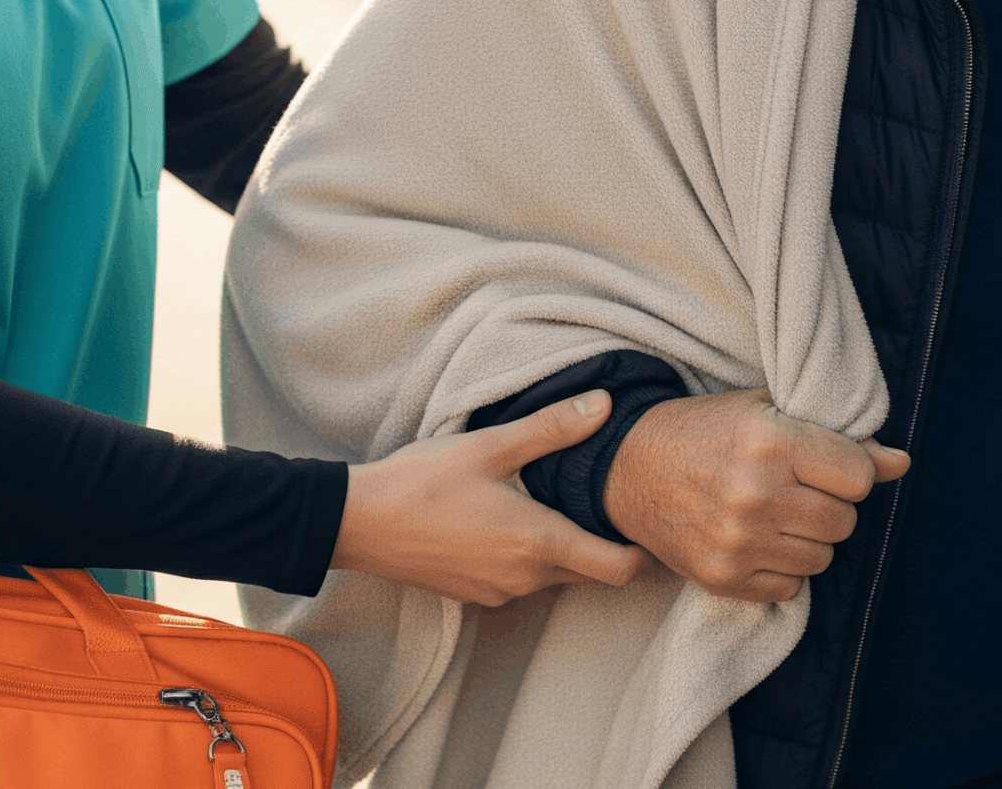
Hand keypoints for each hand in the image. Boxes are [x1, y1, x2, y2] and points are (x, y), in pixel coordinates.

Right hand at [331, 390, 654, 605]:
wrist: (355, 523)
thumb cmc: (420, 481)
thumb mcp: (489, 445)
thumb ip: (553, 429)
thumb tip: (604, 405)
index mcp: (539, 542)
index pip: (620, 570)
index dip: (643, 552)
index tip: (645, 520)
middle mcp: (526, 578)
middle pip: (591, 574)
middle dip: (606, 545)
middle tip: (609, 503)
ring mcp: (499, 592)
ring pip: (555, 576)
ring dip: (564, 548)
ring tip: (555, 503)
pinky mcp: (474, 595)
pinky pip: (520, 580)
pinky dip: (528, 557)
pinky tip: (509, 520)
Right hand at [603, 388, 908, 603]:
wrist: (623, 467)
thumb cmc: (701, 431)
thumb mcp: (766, 411)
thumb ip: (838, 435)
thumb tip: (902, 462)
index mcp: (770, 441)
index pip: (859, 477)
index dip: (849, 470)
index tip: (824, 465)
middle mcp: (756, 494)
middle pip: (844, 522)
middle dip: (829, 506)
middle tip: (795, 490)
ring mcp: (737, 542)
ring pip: (821, 559)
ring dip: (807, 539)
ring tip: (772, 514)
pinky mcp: (721, 578)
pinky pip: (790, 588)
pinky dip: (781, 569)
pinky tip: (755, 541)